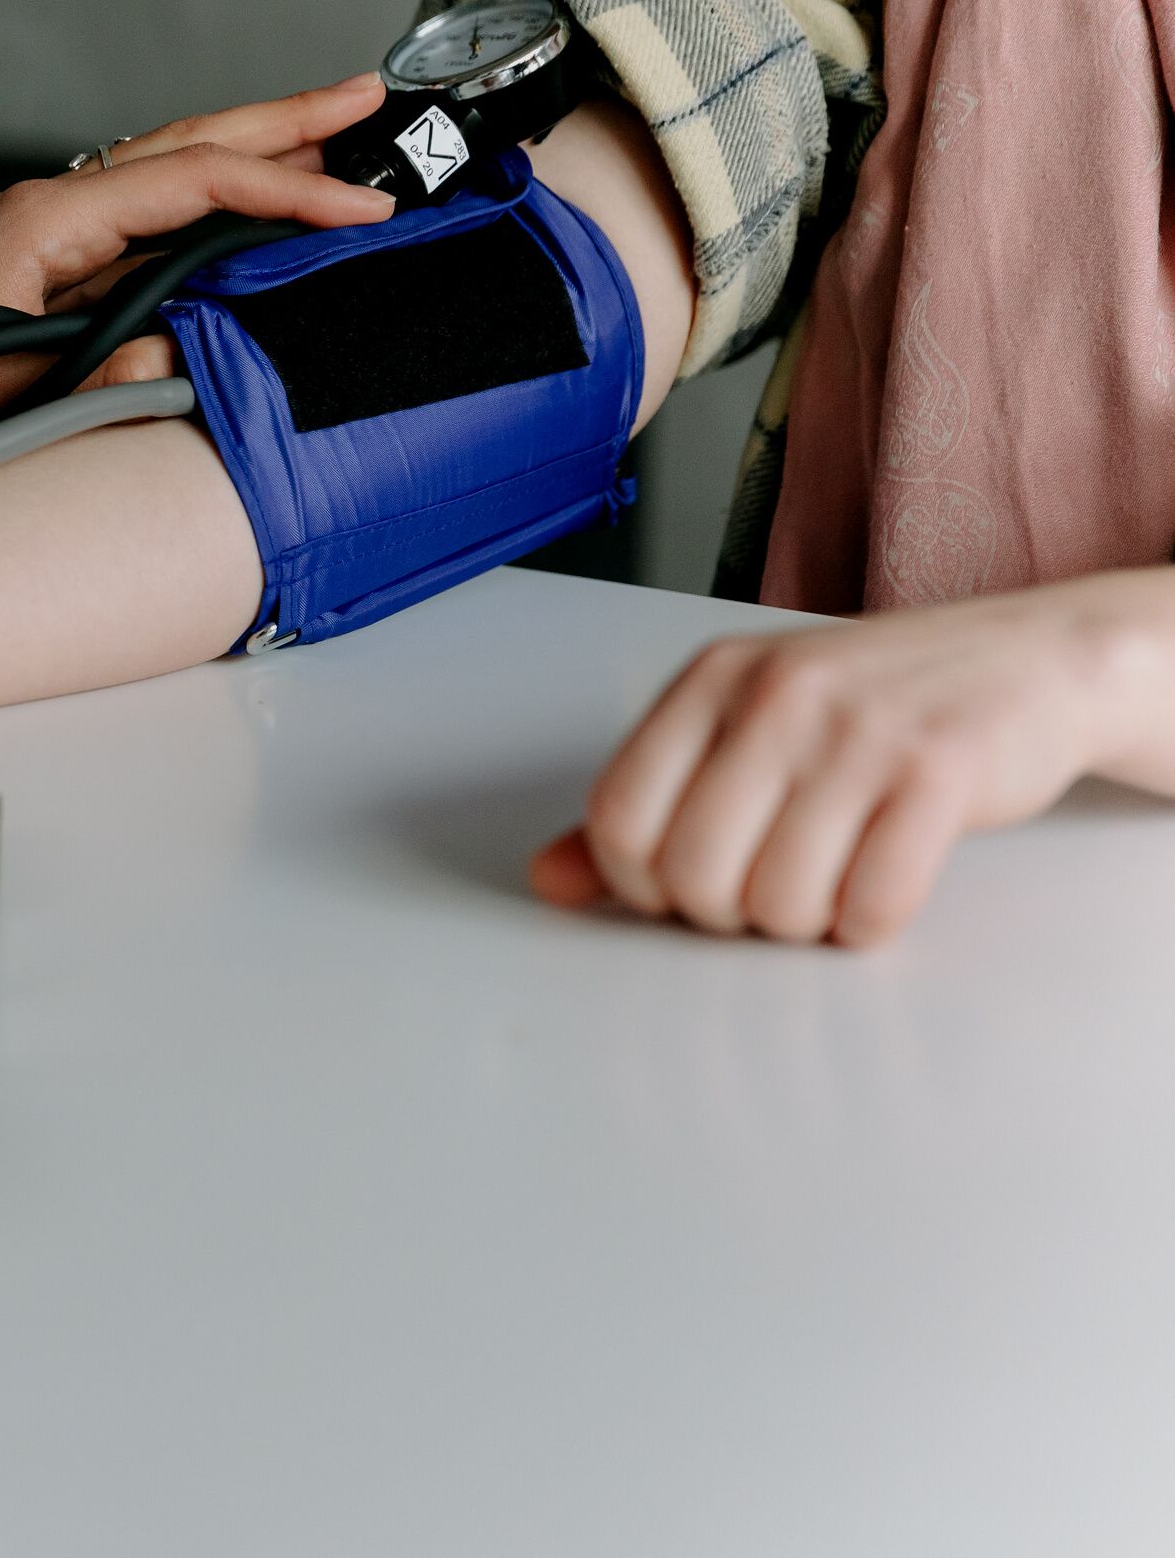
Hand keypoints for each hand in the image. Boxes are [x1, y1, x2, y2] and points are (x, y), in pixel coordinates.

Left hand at [0, 73, 394, 398]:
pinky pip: (139, 231)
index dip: (291, 191)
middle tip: (365, 98)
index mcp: (40, 223)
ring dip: (247, 161)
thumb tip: (176, 358)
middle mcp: (40, 216)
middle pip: (185, 148)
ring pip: (165, 183)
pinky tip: (236, 226)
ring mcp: (35, 244)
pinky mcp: (31, 282)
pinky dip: (202, 215)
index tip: (365, 206)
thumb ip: (97, 377)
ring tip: (324, 144)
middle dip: (282, 123)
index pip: (195, 182)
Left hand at [529, 571, 1174, 945]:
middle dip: (724, 914)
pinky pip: (870, 905)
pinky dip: (869, 924)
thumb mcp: (744, 727)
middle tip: (767, 889)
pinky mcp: (941, 772)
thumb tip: (551, 883)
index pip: (618, 816)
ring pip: (777, 901)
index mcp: (710, 680)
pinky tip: (880, 886)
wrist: (1032, 660)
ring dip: (801, 923)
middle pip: (691, 874)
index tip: (683, 885)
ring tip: (828, 880)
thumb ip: (647, 803)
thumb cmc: (872, 707)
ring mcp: (859, 730)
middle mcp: (775, 696)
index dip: (639, 883)